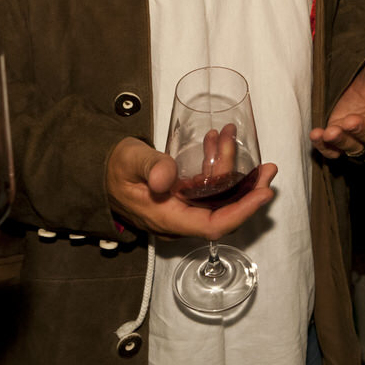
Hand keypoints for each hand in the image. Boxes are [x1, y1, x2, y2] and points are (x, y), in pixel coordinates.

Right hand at [106, 137, 276, 241]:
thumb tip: (166, 179)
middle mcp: (179, 219)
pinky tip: (218, 142)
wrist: (96, 172)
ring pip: (218, 197)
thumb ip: (149, 167)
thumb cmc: (112, 168)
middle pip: (224, 213)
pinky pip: (207, 187)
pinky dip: (217, 166)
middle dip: (249, 190)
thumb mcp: (129, 162)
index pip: (213, 225)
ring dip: (232, 170)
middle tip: (268, 168)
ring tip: (235, 139)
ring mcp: (182, 209)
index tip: (263, 193)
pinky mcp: (182, 198)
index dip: (242, 211)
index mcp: (168, 219)